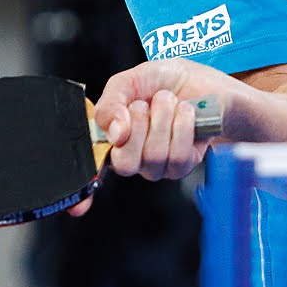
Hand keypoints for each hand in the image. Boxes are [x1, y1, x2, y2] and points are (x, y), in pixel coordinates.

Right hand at [74, 60, 229, 214]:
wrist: (208, 85)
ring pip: (154, 156)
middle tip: (146, 103)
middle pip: (124, 163)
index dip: (80, 194)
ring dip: (164, 119)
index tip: (78, 207)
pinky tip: (186, 113)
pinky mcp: (182, 166)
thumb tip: (112, 129)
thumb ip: (113, 99)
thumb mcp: (133, 79)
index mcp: (111, 136)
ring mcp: (156, 164)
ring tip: (169, 101)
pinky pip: (179, 156)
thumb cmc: (168, 82)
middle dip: (138, 124)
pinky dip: (183, 126)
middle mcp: (131, 156)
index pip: (91, 170)